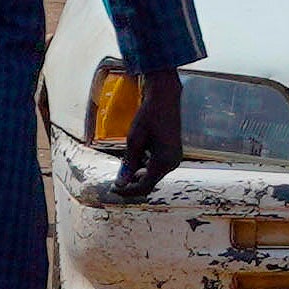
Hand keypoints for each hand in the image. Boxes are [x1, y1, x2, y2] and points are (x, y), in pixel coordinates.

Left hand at [111, 66, 182, 198]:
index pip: (144, 186)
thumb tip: (120, 184)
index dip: (127, 191)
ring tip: (124, 166)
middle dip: (132, 184)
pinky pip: (158, 167)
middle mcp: (172, 163)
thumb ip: (128, 165)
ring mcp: (174, 158)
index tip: (113, 189)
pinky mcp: (173, 153)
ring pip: (153, 176)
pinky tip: (137, 157)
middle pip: (149, 183)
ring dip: (138, 175)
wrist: (164, 98)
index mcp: (164, 162)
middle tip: (116, 182)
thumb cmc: (148, 116)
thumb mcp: (134, 142)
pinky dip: (145, 167)